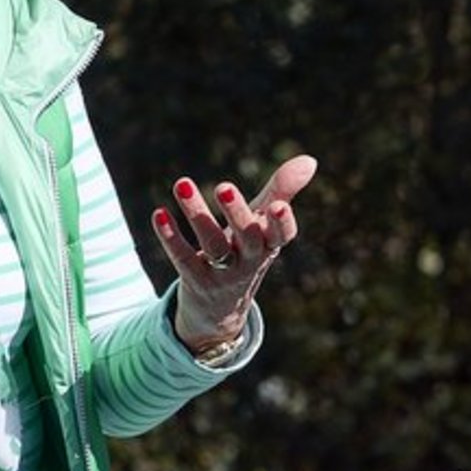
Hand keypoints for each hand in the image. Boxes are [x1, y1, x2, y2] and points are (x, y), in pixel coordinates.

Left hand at [155, 153, 317, 348]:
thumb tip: (310, 160)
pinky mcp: (195, 280)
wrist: (220, 310)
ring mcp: (222, 274)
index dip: (281, 223)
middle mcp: (249, 261)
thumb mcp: (263, 223)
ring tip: (181, 183)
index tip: (279, 206)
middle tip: (224, 187)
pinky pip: (183, 258)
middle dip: (237, 214)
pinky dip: (170, 236)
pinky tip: (159, 213)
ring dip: (197, 215)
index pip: (281, 236)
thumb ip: (282, 191)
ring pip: (212, 247)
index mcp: (269, 245)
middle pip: (247, 239)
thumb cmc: (246, 252)